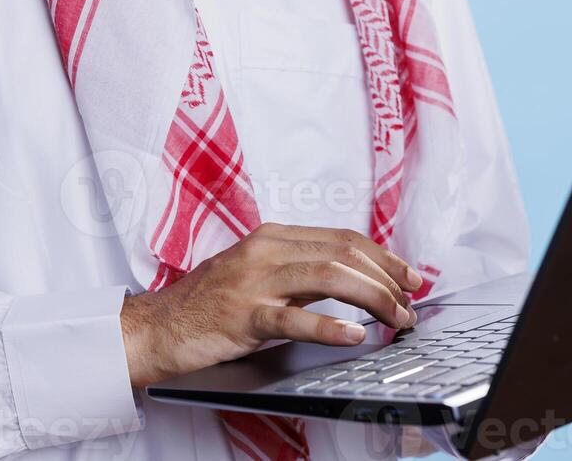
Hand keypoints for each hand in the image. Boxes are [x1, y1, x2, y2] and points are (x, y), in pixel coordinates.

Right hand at [120, 223, 421, 387]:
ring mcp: (255, 281)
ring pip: (329, 277)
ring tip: (397, 319)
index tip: (411, 276)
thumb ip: (302, 271)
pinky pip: (293, 317)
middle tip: (411, 303)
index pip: (344, 237)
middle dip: (387, 277)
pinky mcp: (243, 314)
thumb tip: (356, 280)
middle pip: (344, 253)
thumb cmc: (212, 303)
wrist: (159, 326)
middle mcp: (268, 250)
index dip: (384, 256)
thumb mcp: (260, 273)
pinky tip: (354, 335)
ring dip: (373, 298)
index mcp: (275, 236)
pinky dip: (329, 325)